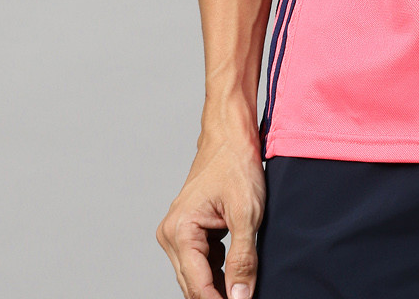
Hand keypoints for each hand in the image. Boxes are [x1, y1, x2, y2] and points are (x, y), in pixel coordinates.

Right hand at [157, 128, 266, 298]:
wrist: (231, 136)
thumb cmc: (236, 165)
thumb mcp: (247, 214)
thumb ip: (243, 259)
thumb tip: (239, 297)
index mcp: (180, 230)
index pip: (197, 285)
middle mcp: (171, 234)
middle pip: (193, 284)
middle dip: (217, 295)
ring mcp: (178, 233)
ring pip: (196, 276)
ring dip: (218, 285)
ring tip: (242, 286)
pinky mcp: (188, 232)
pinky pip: (201, 263)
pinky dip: (218, 271)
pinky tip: (235, 268)